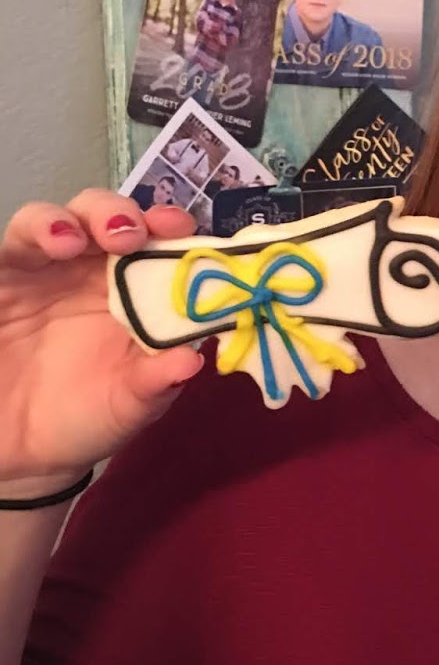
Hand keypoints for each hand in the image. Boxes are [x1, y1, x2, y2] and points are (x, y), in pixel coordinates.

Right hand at [0, 191, 202, 491]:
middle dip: (123, 214)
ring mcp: (45, 270)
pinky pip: (16, 242)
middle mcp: (93, 272)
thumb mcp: (129, 406)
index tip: (183, 231)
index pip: (159, 245)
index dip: (172, 230)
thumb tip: (193, 359)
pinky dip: (36, 231)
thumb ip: (157, 382)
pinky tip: (54, 244)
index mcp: (137, 294)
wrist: (20, 450)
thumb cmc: (85, 419)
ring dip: (76, 217)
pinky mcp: (3, 278)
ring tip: (84, 240)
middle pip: (109, 218)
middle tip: (132, 235)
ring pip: (60, 219)